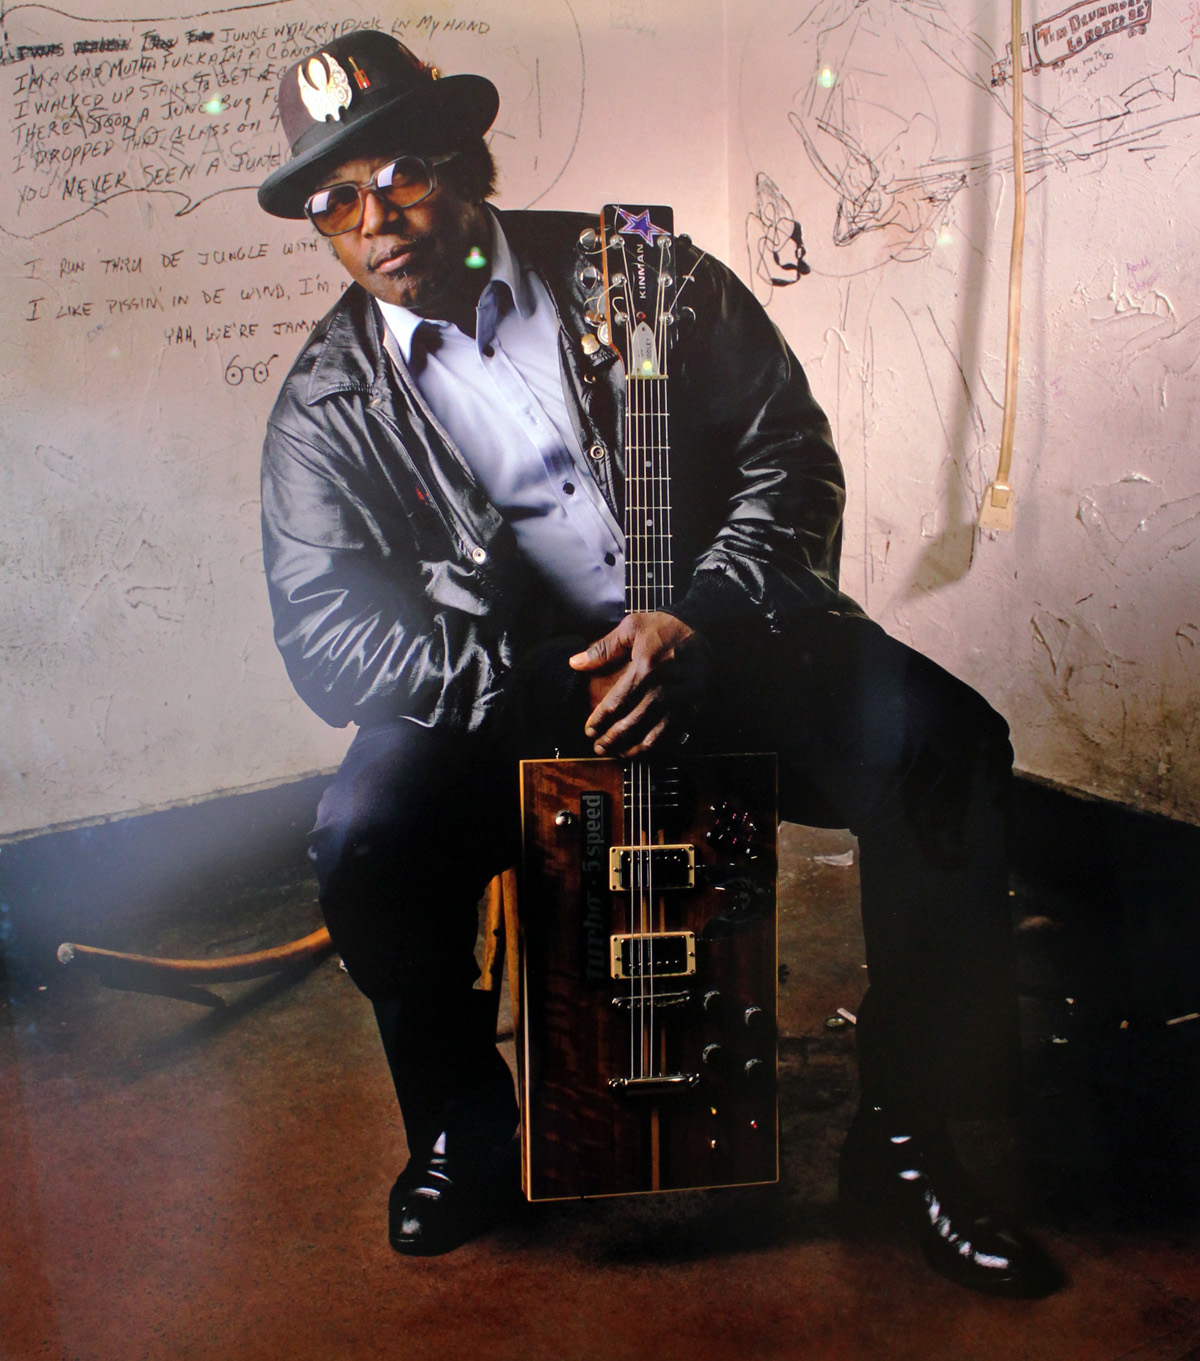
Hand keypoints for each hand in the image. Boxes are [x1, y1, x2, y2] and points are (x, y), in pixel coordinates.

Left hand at [568, 612, 701, 757]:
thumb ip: (603, 649)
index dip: (599, 719)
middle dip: (611, 738)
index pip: (616, 702)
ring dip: (633, 748)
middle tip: (598, 747)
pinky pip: (673, 733)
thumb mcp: (631, 628)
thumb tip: (575, 663)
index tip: (589, 729)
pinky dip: (656, 745)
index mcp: (645, 668)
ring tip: (618, 753)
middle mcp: (663, 688)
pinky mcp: (693, 705)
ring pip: (653, 734)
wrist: (702, 625)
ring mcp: (680, 699)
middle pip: (632, 722)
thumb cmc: (663, 627)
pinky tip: (643, 749)